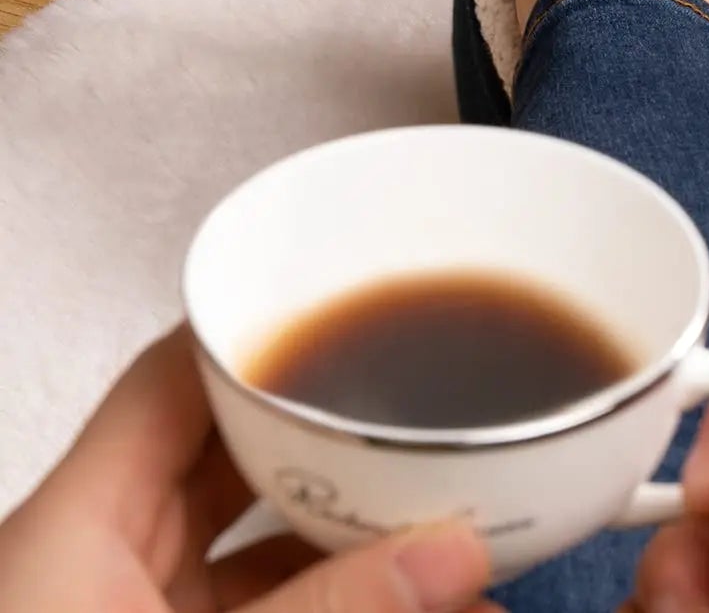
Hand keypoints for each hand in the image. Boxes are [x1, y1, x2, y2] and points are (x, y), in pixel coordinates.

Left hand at [0, 327, 498, 612]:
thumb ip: (328, 612)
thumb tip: (455, 550)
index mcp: (72, 526)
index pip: (173, 378)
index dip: (263, 331)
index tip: (362, 307)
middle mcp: (99, 562)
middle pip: (227, 454)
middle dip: (332, 436)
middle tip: (429, 411)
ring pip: (256, 543)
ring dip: (345, 531)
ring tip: (444, 507)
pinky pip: (266, 609)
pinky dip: (334, 601)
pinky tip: (411, 599)